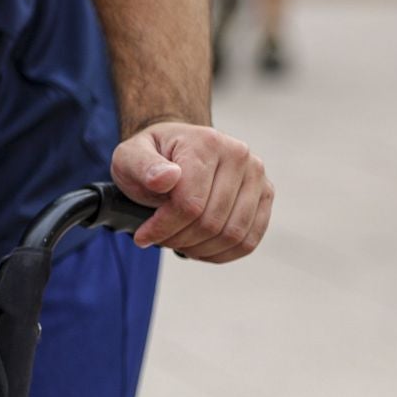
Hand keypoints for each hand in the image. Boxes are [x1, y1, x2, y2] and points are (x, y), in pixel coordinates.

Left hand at [112, 120, 272, 261]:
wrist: (177, 150)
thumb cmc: (153, 156)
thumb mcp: (130, 156)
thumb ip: (142, 166)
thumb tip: (165, 178)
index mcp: (206, 143)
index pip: (190, 203)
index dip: (164, 228)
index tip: (144, 236)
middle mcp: (239, 155)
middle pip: (211, 222)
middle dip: (179, 239)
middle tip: (160, 238)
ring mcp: (257, 176)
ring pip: (232, 235)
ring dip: (200, 249)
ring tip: (178, 242)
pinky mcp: (265, 195)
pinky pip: (249, 240)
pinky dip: (221, 253)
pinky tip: (199, 248)